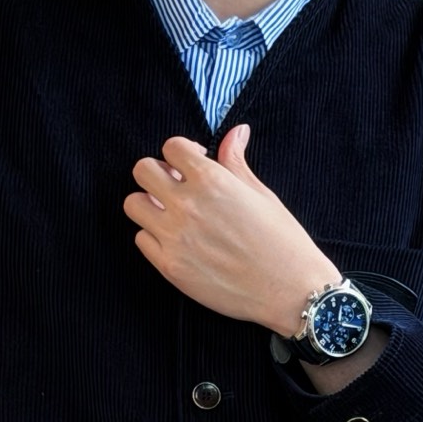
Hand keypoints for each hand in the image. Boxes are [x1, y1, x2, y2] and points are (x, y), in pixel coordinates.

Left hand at [124, 124, 339, 334]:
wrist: (289, 289)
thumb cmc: (282, 241)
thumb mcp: (261, 194)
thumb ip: (236, 161)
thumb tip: (236, 132)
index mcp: (211, 181)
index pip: (171, 147)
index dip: (182, 153)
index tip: (192, 165)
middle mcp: (187, 205)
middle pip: (142, 170)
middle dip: (157, 173)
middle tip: (175, 186)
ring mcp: (174, 237)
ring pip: (133, 204)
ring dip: (149, 204)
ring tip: (171, 213)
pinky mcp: (169, 266)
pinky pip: (141, 239)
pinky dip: (154, 236)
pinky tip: (176, 240)